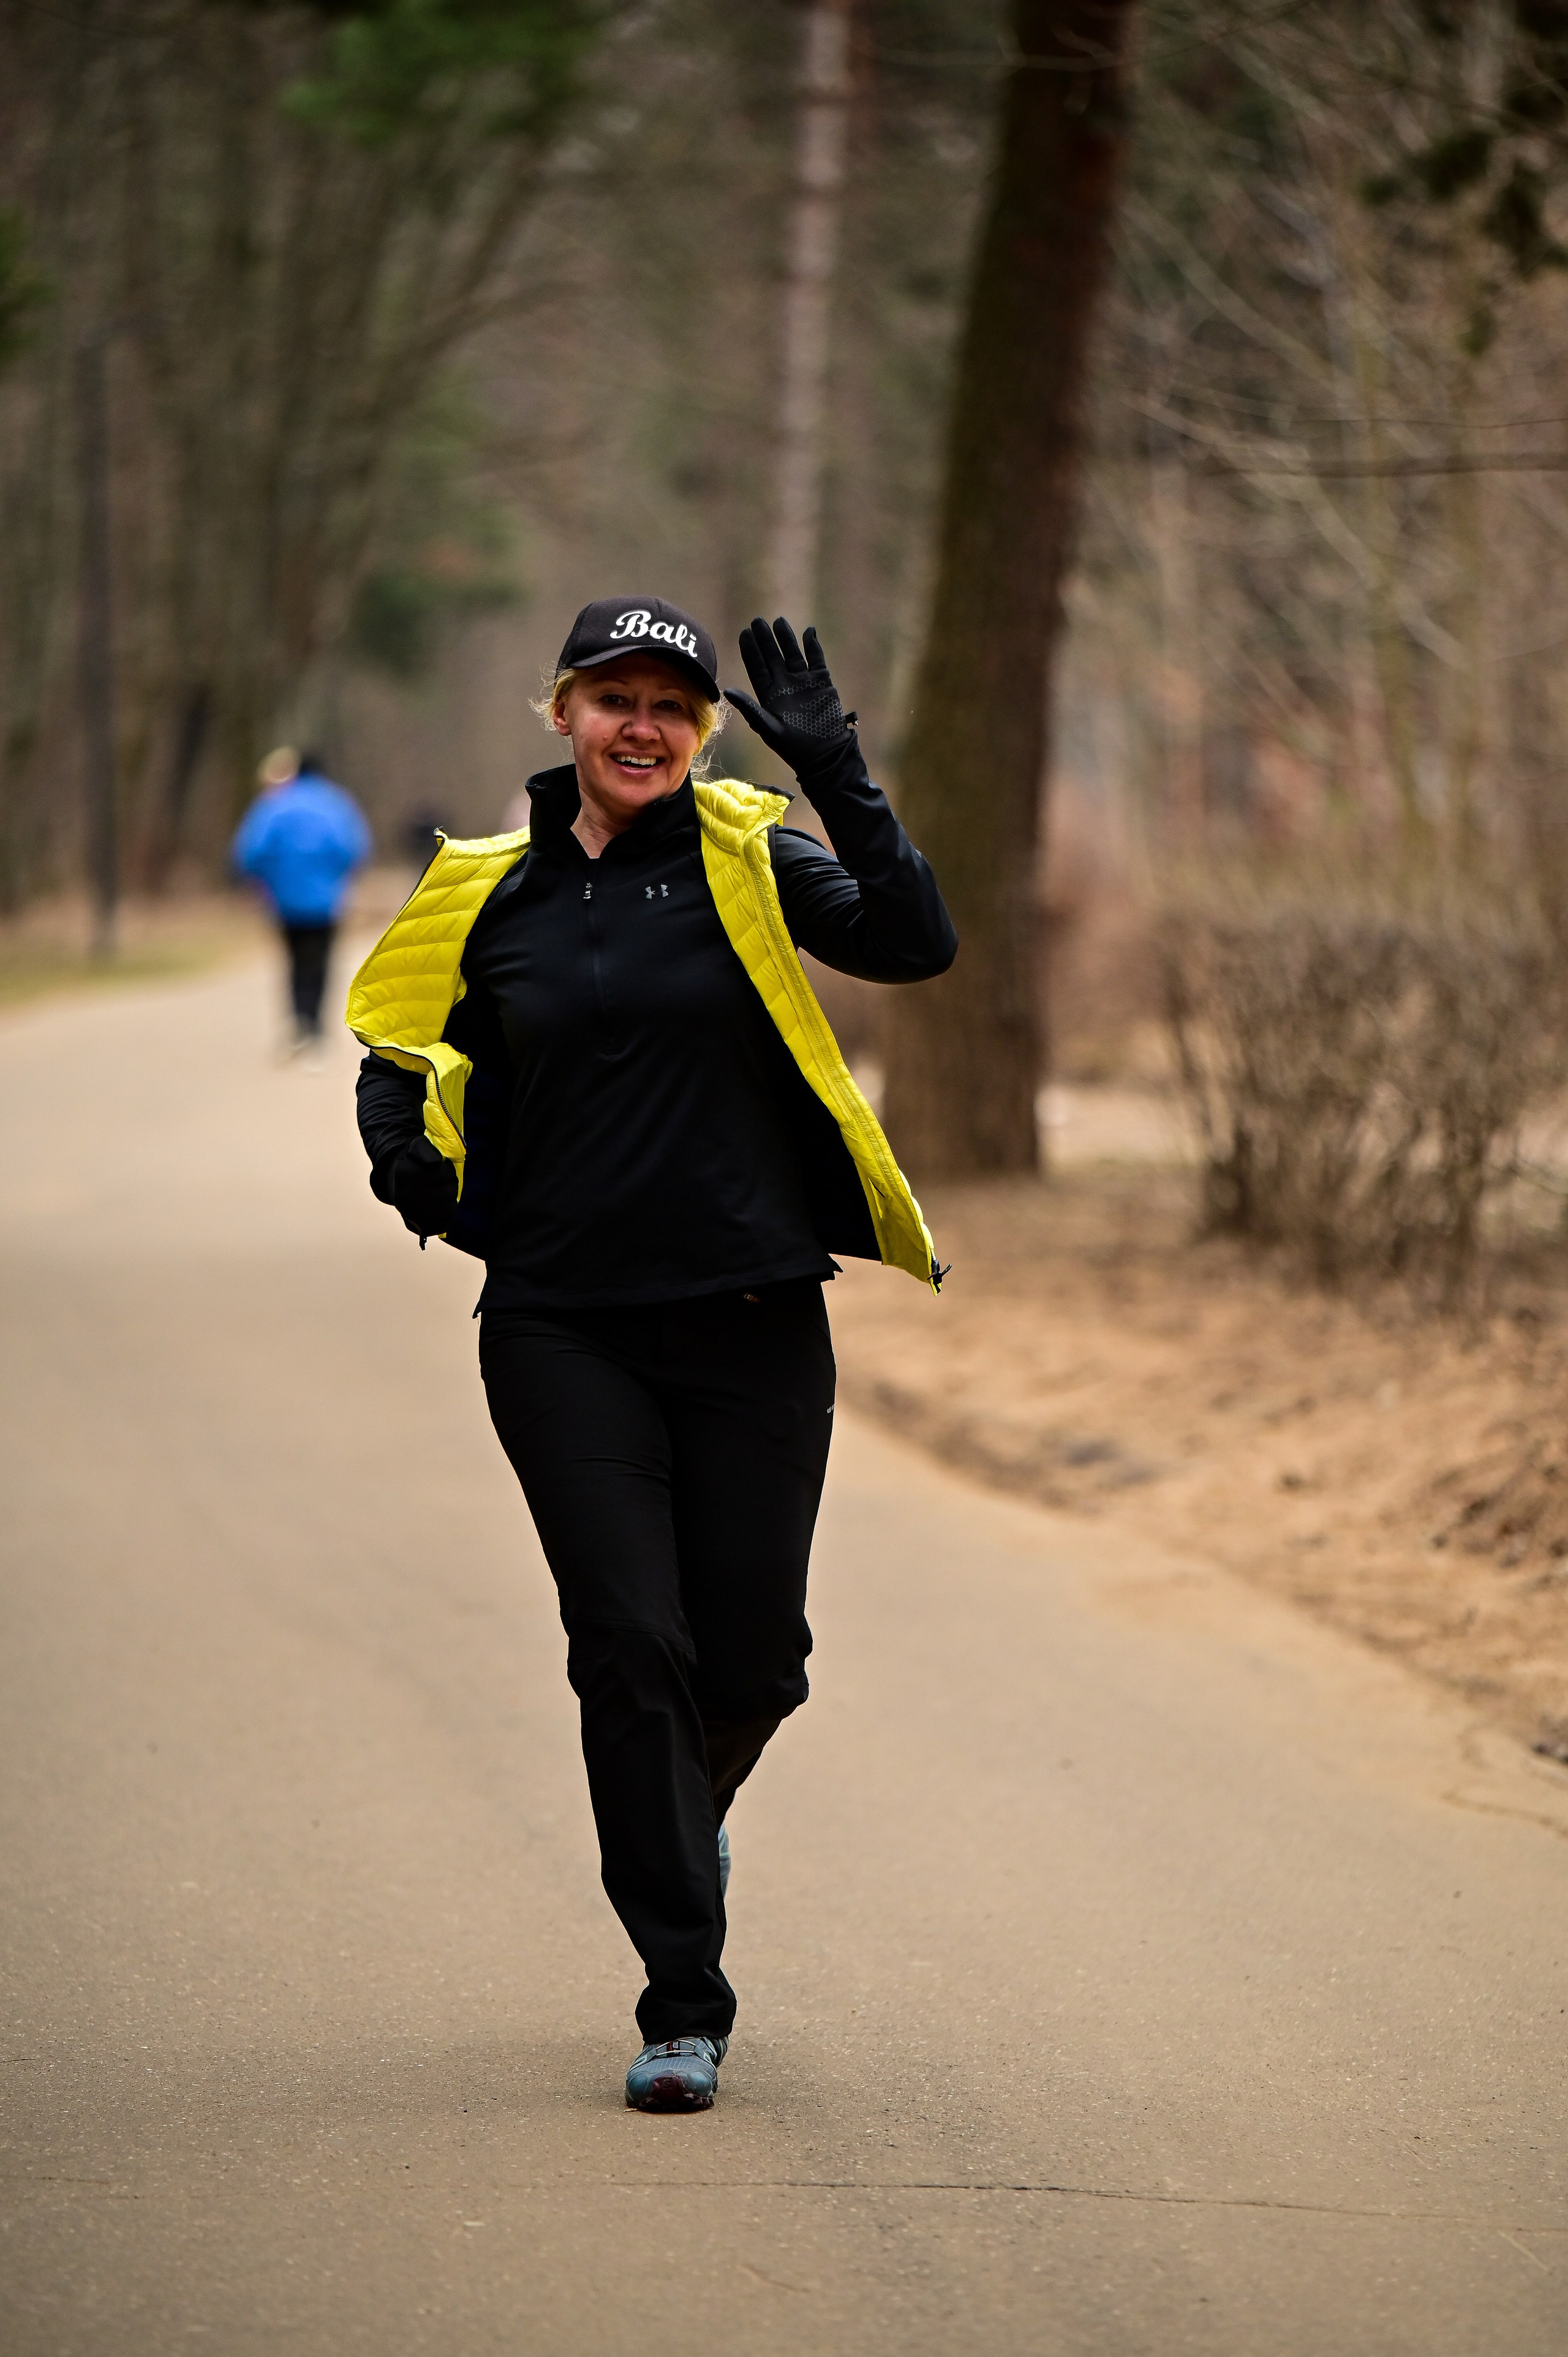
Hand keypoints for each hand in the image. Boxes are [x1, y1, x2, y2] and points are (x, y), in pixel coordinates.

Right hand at [392, 1133, 458, 1235]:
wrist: (395, 1181)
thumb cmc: (412, 1161)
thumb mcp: (417, 1147)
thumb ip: (427, 1151)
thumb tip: (436, 1163)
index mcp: (404, 1175)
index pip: (443, 1174)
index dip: (449, 1170)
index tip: (444, 1168)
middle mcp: (405, 1197)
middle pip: (447, 1193)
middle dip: (452, 1184)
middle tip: (447, 1181)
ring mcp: (411, 1214)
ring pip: (449, 1209)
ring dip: (452, 1199)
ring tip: (445, 1192)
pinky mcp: (418, 1227)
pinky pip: (445, 1224)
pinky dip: (449, 1215)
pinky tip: (444, 1205)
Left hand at [724, 618, 854, 776]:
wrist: (824, 754)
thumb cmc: (793, 747)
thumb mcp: (768, 728)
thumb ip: (750, 708)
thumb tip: (727, 691)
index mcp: (769, 695)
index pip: (757, 668)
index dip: (751, 651)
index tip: (744, 633)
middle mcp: (785, 685)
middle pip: (773, 657)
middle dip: (765, 640)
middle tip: (757, 621)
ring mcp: (804, 682)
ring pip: (793, 654)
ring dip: (786, 638)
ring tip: (778, 621)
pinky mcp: (822, 682)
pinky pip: (816, 659)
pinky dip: (813, 645)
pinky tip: (808, 632)